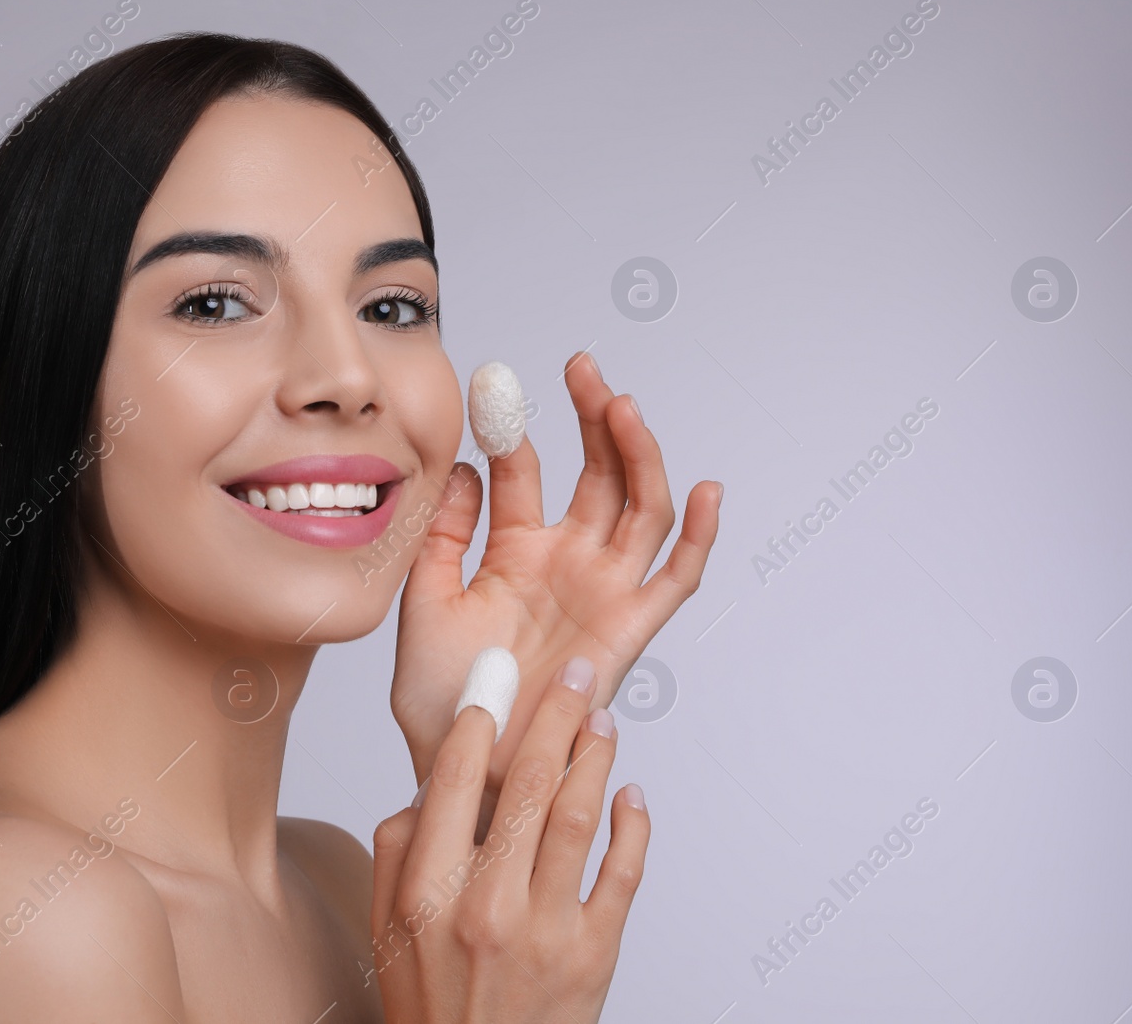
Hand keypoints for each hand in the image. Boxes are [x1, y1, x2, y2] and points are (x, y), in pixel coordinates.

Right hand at [370, 657, 646, 1022]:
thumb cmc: (432, 1006)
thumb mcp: (387, 929)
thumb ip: (399, 851)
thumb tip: (432, 785)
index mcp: (428, 892)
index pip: (455, 779)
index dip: (480, 720)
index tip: (496, 683)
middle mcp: (486, 906)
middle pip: (527, 784)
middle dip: (553, 715)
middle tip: (572, 676)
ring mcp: (546, 930)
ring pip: (578, 816)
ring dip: (595, 757)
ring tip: (602, 719)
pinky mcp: (594, 955)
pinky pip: (623, 873)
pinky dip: (632, 824)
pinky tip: (630, 794)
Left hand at [391, 351, 721, 798]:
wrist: (463, 764)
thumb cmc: (441, 698)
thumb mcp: (425, 601)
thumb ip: (443, 534)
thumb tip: (463, 467)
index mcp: (515, 552)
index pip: (525, 472)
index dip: (514, 429)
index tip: (496, 384)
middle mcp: (566, 562)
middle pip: (597, 473)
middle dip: (594, 418)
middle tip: (582, 367)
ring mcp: (602, 590)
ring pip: (638, 507)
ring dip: (638, 455)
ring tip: (621, 405)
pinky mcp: (632, 627)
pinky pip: (677, 577)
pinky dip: (700, 536)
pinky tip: (706, 490)